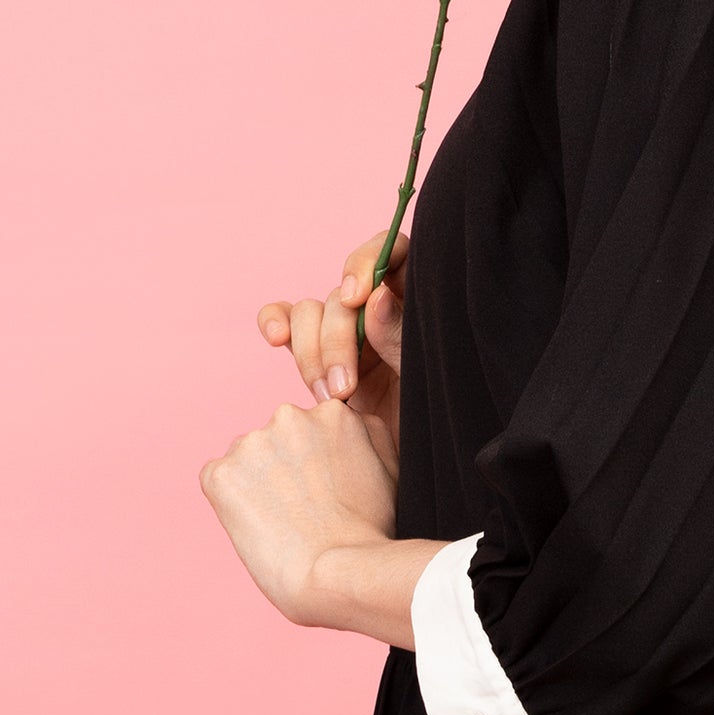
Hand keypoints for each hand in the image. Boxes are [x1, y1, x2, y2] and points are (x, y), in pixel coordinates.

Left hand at [200, 393, 401, 630]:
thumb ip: (366, 434)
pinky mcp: (219, 474)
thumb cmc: (369, 533)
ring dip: (257, 484)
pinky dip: (232, 504)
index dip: (316, 466)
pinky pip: (218, 482)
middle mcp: (289, 417)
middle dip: (284, 469)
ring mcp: (251, 444)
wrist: (335, 574)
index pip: (311, 431)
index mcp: (332, 413)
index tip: (325, 494)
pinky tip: (259, 527)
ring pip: (247, 460)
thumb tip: (346, 421)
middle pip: (277, 440)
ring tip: (282, 524)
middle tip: (303, 511)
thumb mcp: (389, 467)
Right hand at [257, 226, 406, 457]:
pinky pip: (285, 325)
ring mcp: (344, 332)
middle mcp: (378, 308)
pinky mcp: (318, 357)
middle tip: (344, 387)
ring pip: (308, 314)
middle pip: (338, 296)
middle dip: (334, 340)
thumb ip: (401, 338)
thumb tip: (374, 298)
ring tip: (330, 397)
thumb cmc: (438, 417)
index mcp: (416, 300)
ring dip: (310, 354)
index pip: (390, 251)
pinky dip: (274, 323)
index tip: (355, 296)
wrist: (419, 463)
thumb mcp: (428, 378)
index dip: (365, 264)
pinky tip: (275, 340)